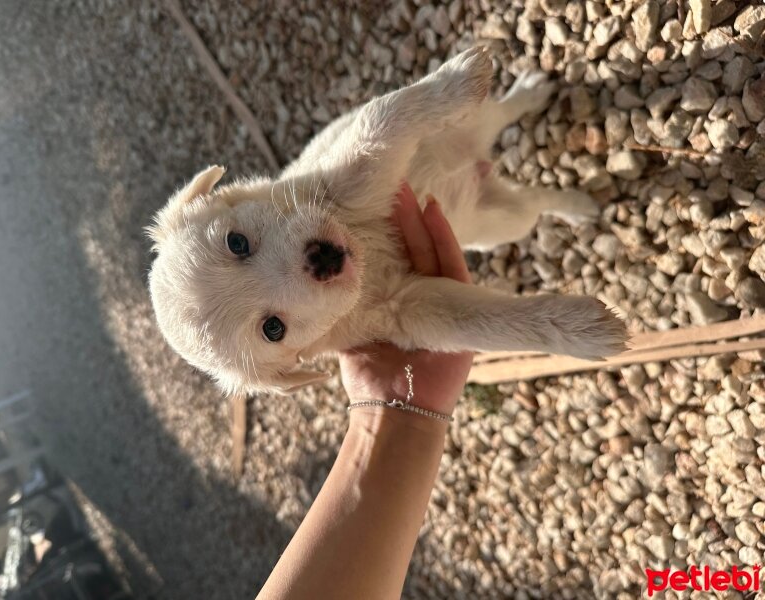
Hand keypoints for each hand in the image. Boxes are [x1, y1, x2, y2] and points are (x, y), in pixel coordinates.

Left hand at [339, 183, 473, 416]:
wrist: (395, 412)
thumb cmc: (369, 377)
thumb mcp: (350, 330)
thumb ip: (340, 305)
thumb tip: (308, 280)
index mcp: (400, 303)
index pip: (399, 261)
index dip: (392, 233)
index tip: (378, 204)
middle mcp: (424, 300)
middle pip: (419, 252)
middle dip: (408, 220)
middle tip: (396, 187)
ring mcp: (446, 304)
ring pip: (437, 254)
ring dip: (427, 223)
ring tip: (415, 194)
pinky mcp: (464, 310)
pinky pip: (456, 268)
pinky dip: (446, 241)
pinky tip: (433, 214)